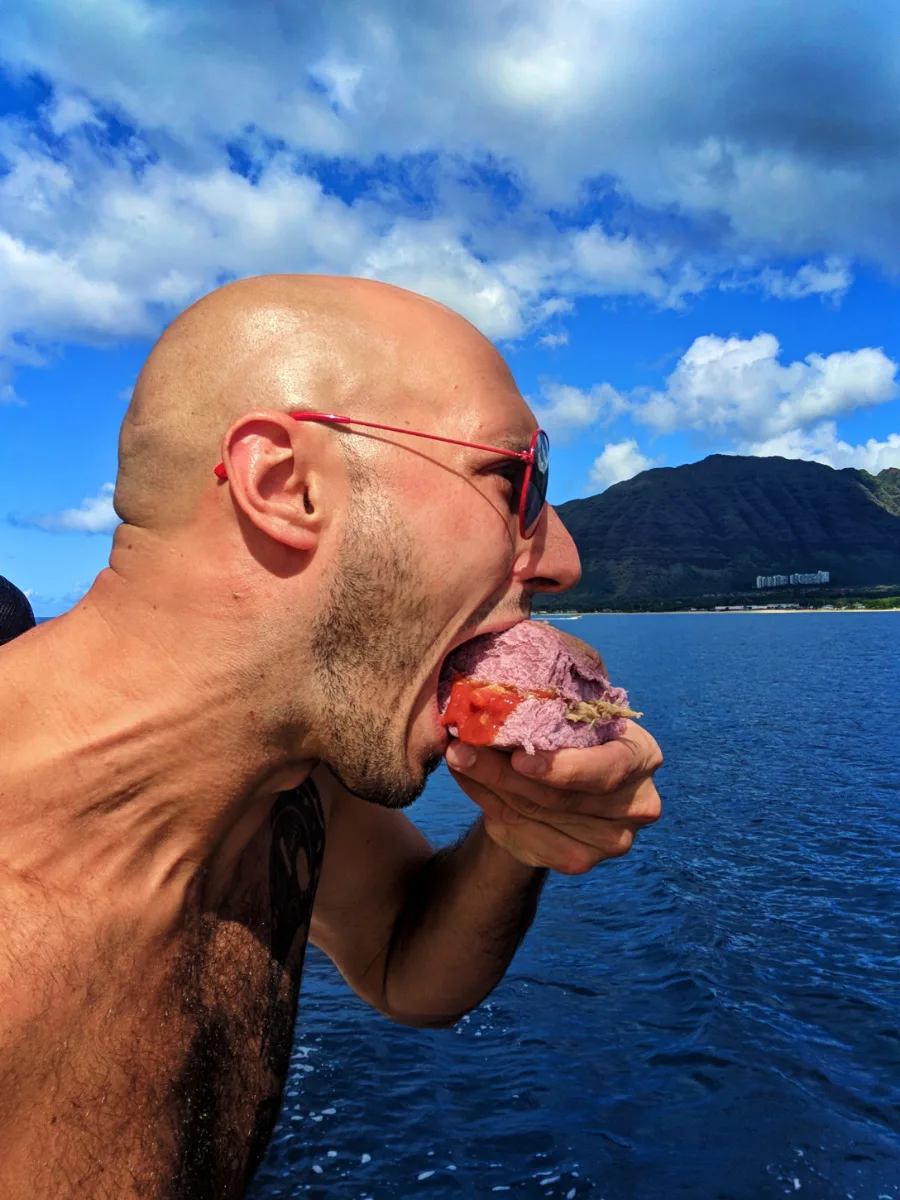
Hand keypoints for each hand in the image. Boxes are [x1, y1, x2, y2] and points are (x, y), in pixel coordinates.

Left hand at [444, 722, 662, 874]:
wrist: (566, 779)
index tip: (517, 759)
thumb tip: (498, 694)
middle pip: (563, 798)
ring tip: (456, 757)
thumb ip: (554, 704)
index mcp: (642, 756)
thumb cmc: (572, 732)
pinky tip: (468, 780)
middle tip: (461, 748)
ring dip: (487, 785)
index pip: (607, 769)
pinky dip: (488, 804)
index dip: (562, 768)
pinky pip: (524, 834)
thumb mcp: (573, 711)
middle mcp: (636, 803)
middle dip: (504, 772)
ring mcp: (611, 840)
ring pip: (536, 815)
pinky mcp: (579, 860)